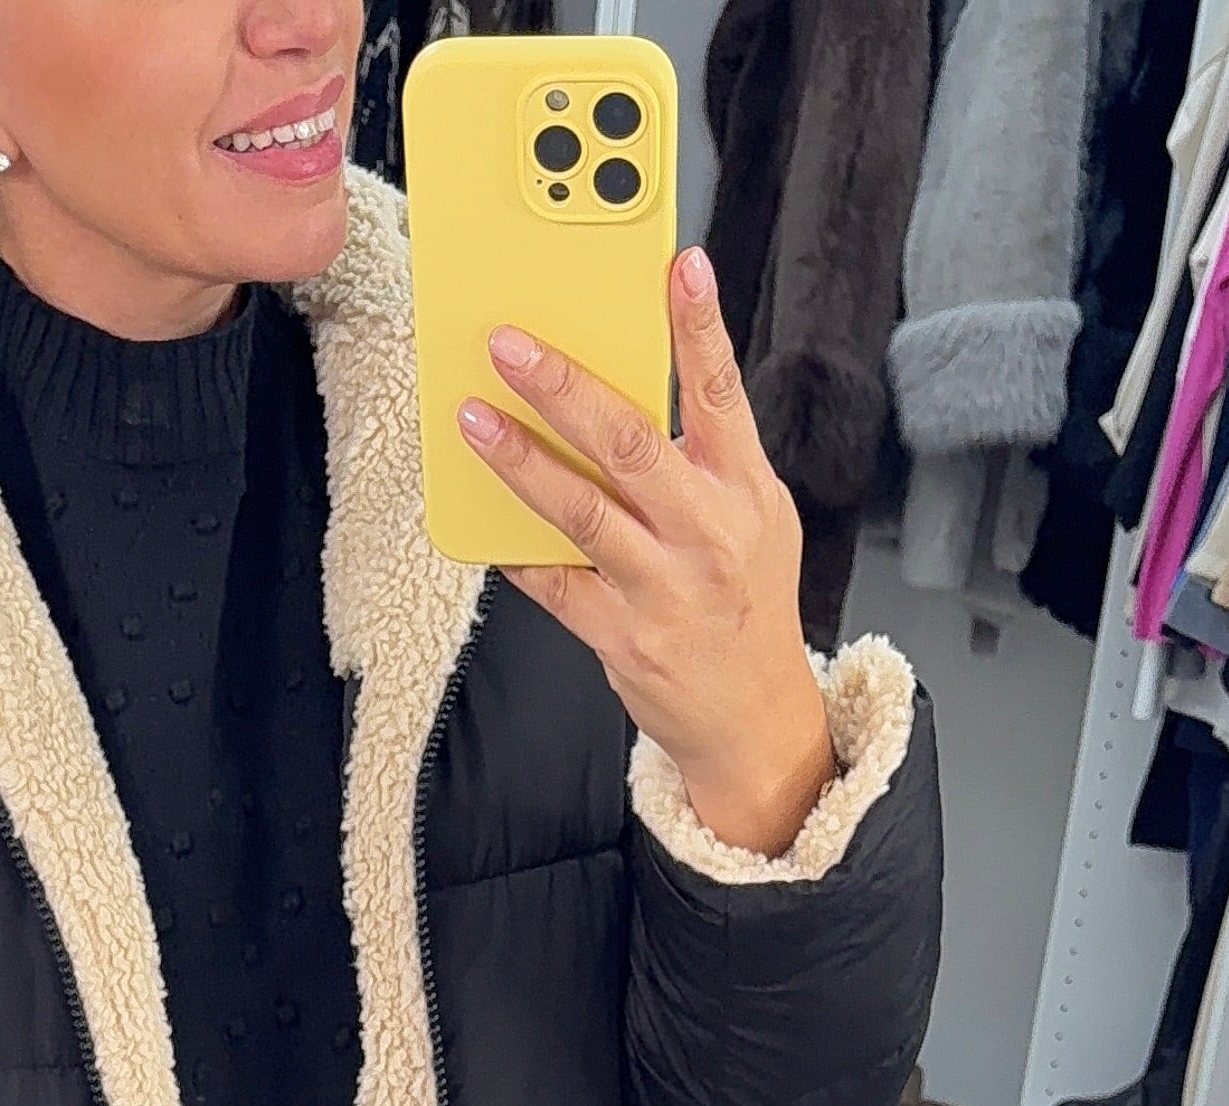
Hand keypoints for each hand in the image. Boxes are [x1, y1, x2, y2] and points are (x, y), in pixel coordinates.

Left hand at [458, 250, 834, 858]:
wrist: (754, 718)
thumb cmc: (744, 601)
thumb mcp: (754, 517)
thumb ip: (704, 457)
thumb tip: (625, 390)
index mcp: (744, 490)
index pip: (722, 393)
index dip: (700, 326)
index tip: (679, 264)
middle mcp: (709, 533)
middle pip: (632, 444)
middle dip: (566, 387)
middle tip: (510, 344)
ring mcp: (665, 589)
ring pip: (583, 512)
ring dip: (522, 461)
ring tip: (473, 419)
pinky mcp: (625, 639)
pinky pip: (556, 586)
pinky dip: (517, 551)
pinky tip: (482, 521)